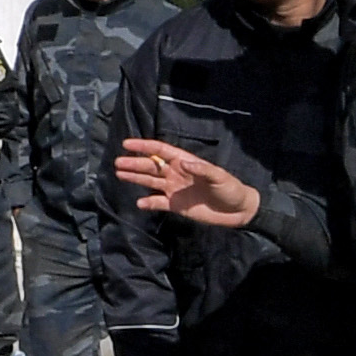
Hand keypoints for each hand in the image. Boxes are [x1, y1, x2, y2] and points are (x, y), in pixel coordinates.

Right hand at [115, 138, 258, 228]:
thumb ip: (201, 169)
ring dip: (135, 178)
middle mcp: (176, 173)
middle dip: (135, 163)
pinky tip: (139, 203)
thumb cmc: (230, 188)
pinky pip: (158, 203)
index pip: (160, 151)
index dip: (144, 147)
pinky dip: (148, 203)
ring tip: (119, 174)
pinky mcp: (175, 206)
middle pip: (151, 166)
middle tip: (118, 162)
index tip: (127, 144)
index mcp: (184, 162)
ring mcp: (174, 189)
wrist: (237, 211)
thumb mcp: (219, 176)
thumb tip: (182, 163)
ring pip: (150, 181)